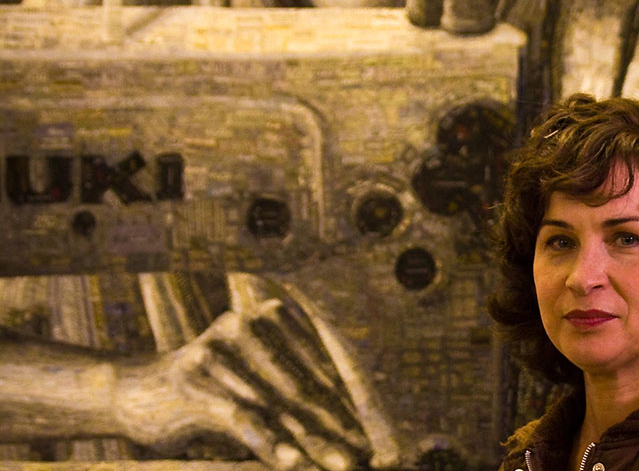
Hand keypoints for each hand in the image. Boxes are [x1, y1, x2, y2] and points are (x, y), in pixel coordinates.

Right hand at [115, 299, 370, 470]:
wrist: (134, 390)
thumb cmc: (210, 386)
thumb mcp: (255, 375)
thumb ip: (296, 387)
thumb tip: (351, 421)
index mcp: (268, 314)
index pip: (319, 364)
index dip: (347, 400)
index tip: (372, 432)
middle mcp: (245, 325)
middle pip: (303, 385)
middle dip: (336, 424)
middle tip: (362, 454)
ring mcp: (218, 353)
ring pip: (278, 405)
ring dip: (311, 440)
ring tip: (338, 464)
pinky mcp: (194, 384)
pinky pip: (242, 419)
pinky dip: (269, 443)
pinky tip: (292, 462)